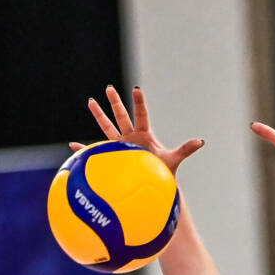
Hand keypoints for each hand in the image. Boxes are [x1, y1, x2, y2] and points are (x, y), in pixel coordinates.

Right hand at [72, 85, 203, 174]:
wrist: (152, 187)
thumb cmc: (162, 173)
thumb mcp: (173, 160)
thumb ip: (186, 149)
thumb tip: (201, 141)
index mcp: (144, 135)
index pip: (141, 115)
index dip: (139, 102)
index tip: (136, 88)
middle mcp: (130, 138)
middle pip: (121, 116)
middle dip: (115, 102)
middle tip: (109, 88)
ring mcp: (120, 146)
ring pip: (107, 128)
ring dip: (99, 116)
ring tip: (91, 101)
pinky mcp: (112, 158)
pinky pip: (95, 153)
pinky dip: (84, 150)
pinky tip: (74, 146)